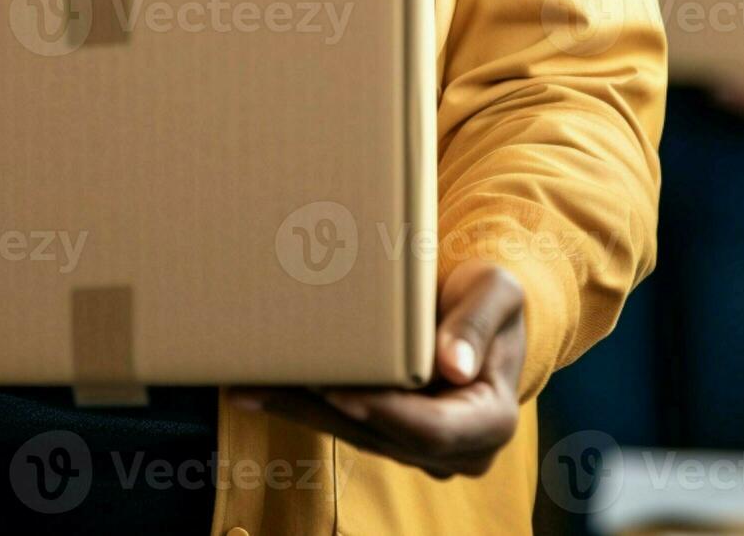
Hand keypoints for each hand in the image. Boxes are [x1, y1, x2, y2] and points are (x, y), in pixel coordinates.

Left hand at [230, 261, 525, 478]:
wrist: (478, 312)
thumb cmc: (488, 297)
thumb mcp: (496, 292)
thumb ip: (478, 323)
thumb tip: (455, 367)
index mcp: (491, 420)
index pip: (431, 428)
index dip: (384, 413)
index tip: (339, 392)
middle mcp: (457, 449)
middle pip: (379, 435)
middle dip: (322, 408)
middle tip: (269, 381)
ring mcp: (420, 450)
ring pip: (351, 433)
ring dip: (297, 409)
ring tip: (247, 384)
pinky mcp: (388, 437)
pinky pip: (340, 423)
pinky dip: (298, 404)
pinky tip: (253, 389)